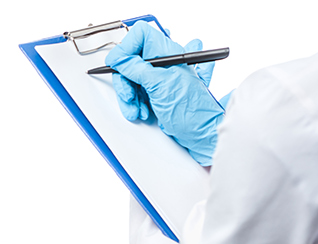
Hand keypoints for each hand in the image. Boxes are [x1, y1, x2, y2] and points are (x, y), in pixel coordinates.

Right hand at [106, 22, 223, 165]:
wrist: (200, 133)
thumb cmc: (191, 111)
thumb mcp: (159, 85)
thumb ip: (137, 68)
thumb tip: (119, 58)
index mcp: (168, 53)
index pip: (141, 35)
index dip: (126, 49)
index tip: (118, 64)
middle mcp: (164, 63)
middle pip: (131, 61)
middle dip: (126, 80)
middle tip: (130, 95)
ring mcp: (159, 78)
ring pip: (131, 79)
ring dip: (130, 96)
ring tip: (138, 109)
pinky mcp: (156, 92)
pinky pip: (137, 92)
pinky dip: (136, 103)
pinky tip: (143, 110)